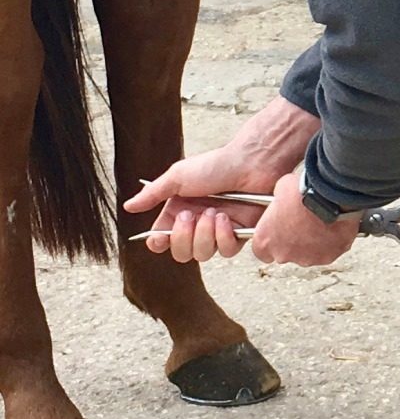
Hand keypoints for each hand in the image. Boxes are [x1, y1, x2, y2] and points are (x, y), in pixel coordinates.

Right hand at [123, 96, 320, 260]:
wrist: (250, 163)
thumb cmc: (216, 165)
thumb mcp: (178, 176)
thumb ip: (153, 194)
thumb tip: (128, 206)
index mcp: (179, 209)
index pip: (163, 238)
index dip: (159, 243)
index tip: (158, 238)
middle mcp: (197, 223)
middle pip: (181, 253)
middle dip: (182, 237)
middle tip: (189, 216)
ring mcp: (218, 230)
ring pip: (203, 255)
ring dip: (205, 234)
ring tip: (213, 213)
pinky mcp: (240, 234)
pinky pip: (226, 251)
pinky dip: (224, 236)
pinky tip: (226, 218)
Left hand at [251, 173, 360, 265]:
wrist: (329, 198)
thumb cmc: (302, 194)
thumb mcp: (280, 189)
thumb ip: (278, 201)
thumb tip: (283, 198)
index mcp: (265, 241)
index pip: (260, 249)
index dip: (269, 239)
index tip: (275, 230)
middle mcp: (283, 254)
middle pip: (283, 253)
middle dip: (291, 241)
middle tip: (299, 223)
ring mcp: (305, 258)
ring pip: (305, 254)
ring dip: (309, 242)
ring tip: (317, 224)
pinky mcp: (327, 258)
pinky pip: (325, 252)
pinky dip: (327, 242)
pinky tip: (330, 227)